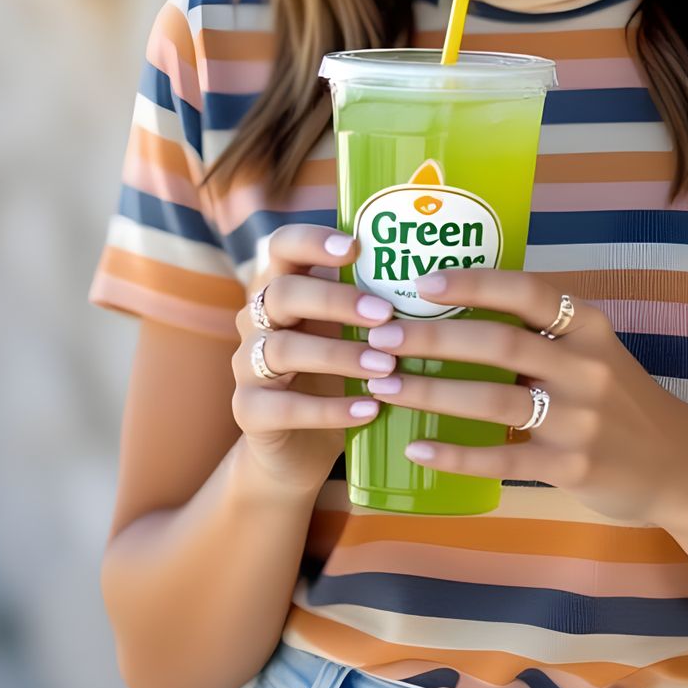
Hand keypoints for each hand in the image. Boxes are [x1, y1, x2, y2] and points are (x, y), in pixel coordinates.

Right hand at [230, 224, 397, 495]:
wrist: (298, 447)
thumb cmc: (337, 373)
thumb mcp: (353, 332)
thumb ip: (375, 302)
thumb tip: (440, 274)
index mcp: (284, 287)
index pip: (283, 246)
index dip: (312, 240)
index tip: (355, 246)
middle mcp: (257, 320)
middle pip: (282, 293)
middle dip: (336, 300)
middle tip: (386, 314)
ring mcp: (247, 365)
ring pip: (283, 349)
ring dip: (339, 355)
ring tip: (386, 366)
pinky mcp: (248, 412)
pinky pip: (282, 406)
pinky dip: (330, 408)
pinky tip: (369, 408)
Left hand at [359, 265, 687, 526]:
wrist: (678, 465)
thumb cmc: (620, 399)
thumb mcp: (593, 352)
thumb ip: (542, 333)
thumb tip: (457, 307)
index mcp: (589, 327)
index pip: (527, 291)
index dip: (473, 283)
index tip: (421, 282)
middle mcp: (585, 367)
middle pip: (500, 344)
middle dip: (434, 338)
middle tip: (382, 336)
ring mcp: (579, 420)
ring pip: (494, 401)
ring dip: (433, 391)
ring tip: (384, 385)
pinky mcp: (570, 466)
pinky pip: (501, 459)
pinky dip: (454, 453)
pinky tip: (416, 446)